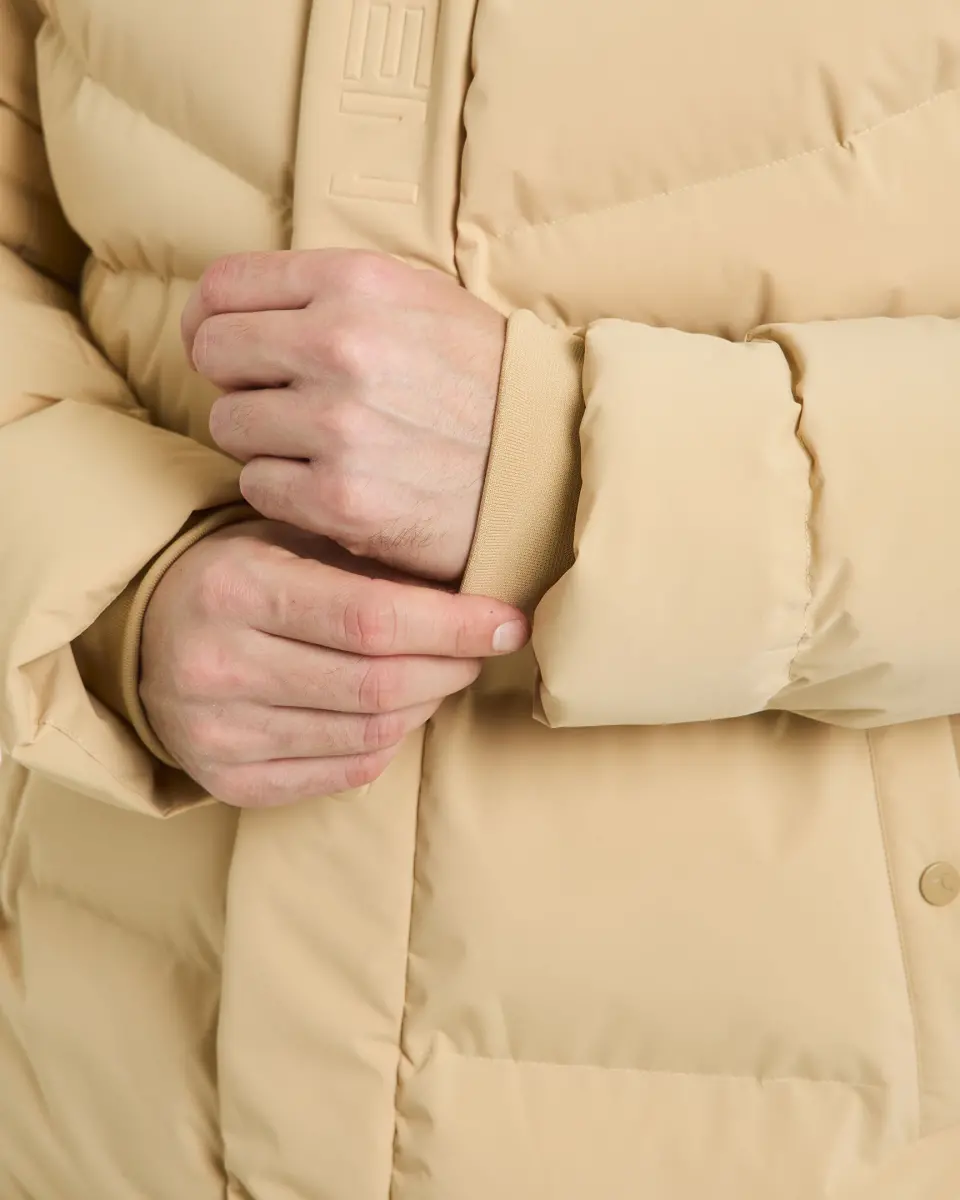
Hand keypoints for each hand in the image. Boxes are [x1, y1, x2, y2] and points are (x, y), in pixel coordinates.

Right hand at [140, 520, 526, 806]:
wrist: (145, 636)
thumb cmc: (239, 576)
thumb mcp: (287, 540)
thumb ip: (365, 562)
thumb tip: (473, 591)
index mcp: (236, 589)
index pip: (371, 618)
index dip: (455, 625)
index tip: (509, 622)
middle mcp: (219, 665)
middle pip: (378, 684)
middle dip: (452, 667)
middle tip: (481, 649)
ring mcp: (219, 732)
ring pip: (369, 734)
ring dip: (426, 706)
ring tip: (440, 675)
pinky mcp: (226, 780)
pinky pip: (344, 774)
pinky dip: (388, 743)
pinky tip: (396, 711)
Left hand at [182, 250, 506, 582]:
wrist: (549, 466)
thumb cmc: (481, 382)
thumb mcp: (418, 300)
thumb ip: (328, 292)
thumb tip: (230, 307)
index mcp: (355, 285)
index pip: (222, 289)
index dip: (210, 321)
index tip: (224, 347)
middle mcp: (339, 347)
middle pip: (213, 356)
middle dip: (238, 381)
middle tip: (282, 402)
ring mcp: (337, 428)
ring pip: (230, 426)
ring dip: (264, 441)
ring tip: (322, 446)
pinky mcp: (340, 500)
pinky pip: (258, 487)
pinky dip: (285, 492)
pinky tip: (332, 485)